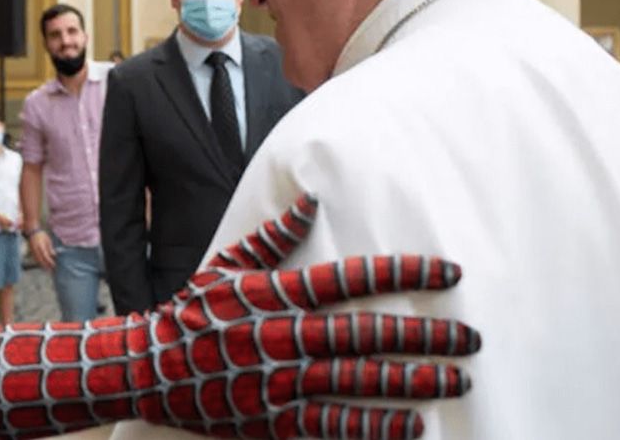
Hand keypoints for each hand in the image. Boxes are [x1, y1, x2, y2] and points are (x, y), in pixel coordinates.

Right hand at [27, 229, 55, 270]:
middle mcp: (36, 250)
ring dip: (42, 265)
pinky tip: (42, 265)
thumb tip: (54, 255)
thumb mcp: (48, 240)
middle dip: (46, 266)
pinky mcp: (32, 252)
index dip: (50, 261)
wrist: (33, 231)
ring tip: (47, 269)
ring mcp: (33, 251)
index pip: (46, 256)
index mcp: (41, 246)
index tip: (54, 265)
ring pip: (38, 260)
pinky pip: (35, 259)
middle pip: (41, 260)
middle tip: (51, 270)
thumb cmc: (42, 235)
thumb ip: (50, 248)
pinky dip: (39, 263)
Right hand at [132, 193, 480, 438]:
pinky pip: (336, 425)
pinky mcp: (276, 420)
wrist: (148, 368)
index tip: (449, 273)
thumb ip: (272, 236)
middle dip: (426, 334)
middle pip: (369, 332)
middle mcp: (285, 335)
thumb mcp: (226, 264)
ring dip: (415, 379)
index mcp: (276, 293)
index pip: (353, 278)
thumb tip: (311, 201)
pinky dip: (377, 425)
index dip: (404, 273)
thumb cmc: (190, 312)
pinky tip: (414, 424)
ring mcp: (282, 381)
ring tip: (458, 379)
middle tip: (471, 338)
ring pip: (361, 379)